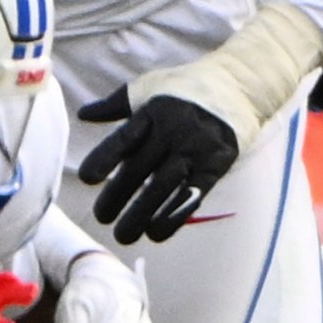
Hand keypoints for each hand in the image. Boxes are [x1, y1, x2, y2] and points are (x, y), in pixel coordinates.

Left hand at [77, 1, 322, 244]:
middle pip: (140, 169)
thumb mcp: (149, 88)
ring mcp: (196, 149)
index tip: (86, 178)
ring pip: (163, 187)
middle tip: (101, 218)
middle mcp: (174, 131)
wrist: (240, 86)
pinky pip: (192, 195)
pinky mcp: (216, 165)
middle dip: (117, 196)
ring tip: (122, 236)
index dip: (105, 158)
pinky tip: (155, 234)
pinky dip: (173, 217)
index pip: (125, 138)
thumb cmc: (184, 89)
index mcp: (153, 113)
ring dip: (141, 215)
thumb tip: (83, 114)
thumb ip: (116, 105)